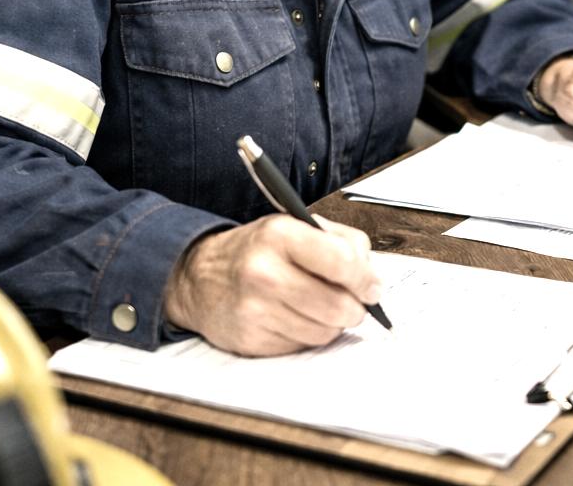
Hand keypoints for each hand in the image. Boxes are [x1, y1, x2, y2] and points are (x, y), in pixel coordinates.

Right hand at [163, 214, 381, 355]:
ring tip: (321, 307)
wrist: (200, 277)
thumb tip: (371, 277)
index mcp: (281, 234)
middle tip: (356, 304)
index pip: (341, 262)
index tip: (372, 287)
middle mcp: (265, 272)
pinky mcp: (251, 340)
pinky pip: (302, 346)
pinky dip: (308, 335)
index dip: (365, 279)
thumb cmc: (258, 250)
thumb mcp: (296, 226)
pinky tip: (296, 317)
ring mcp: (255, 309)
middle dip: (356, 308)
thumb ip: (341, 241)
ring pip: (324, 331)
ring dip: (333, 324)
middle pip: (338, 305)